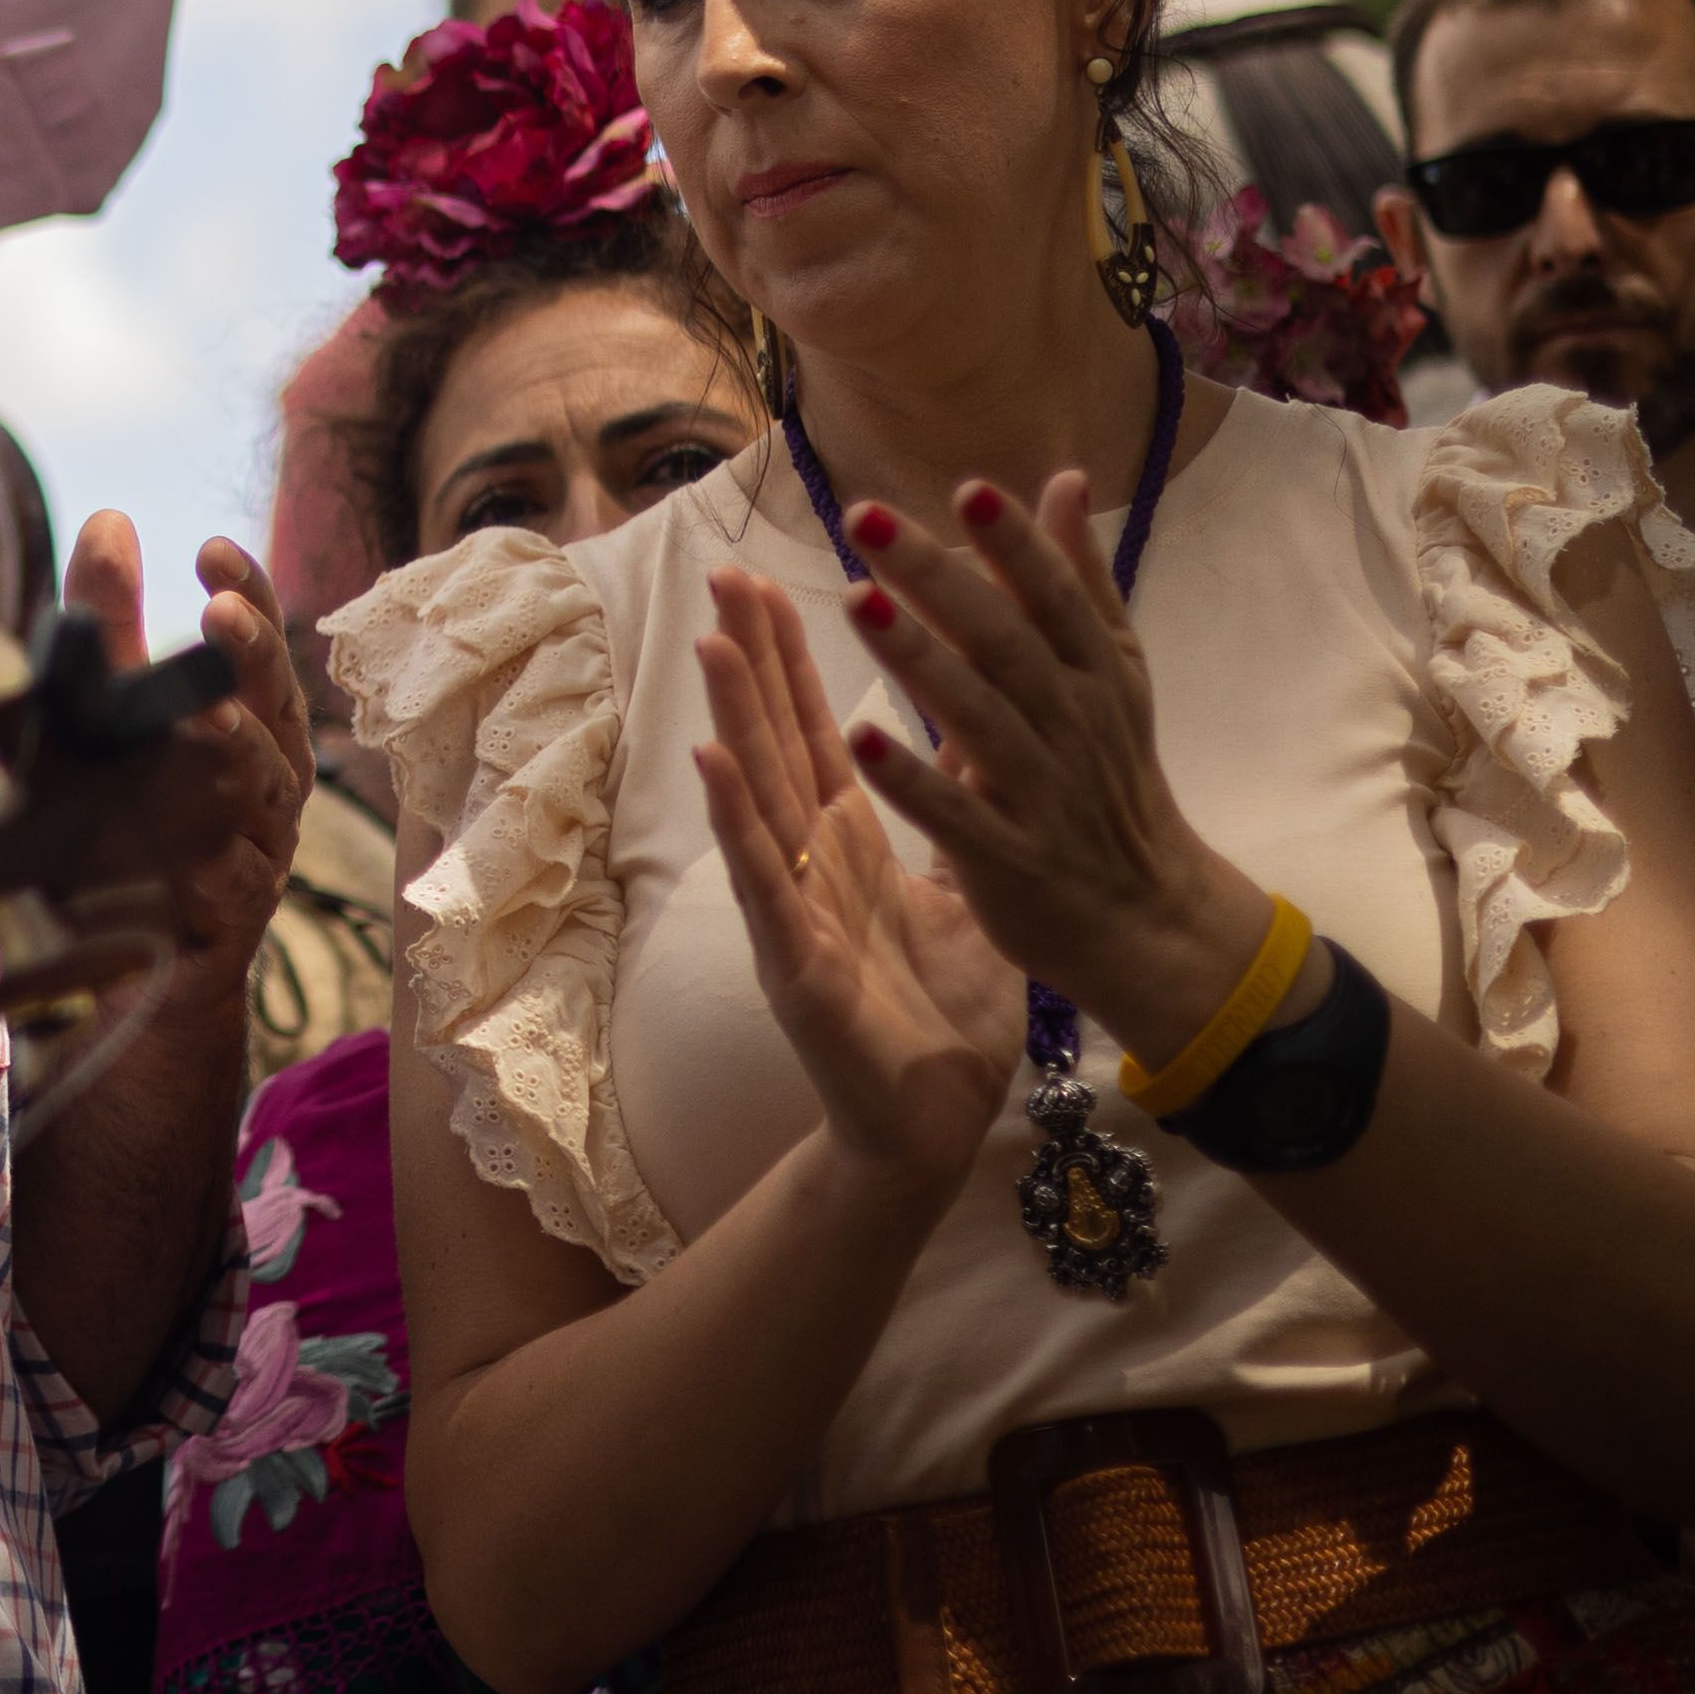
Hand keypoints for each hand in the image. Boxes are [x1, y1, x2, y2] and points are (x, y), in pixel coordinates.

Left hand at [61, 515, 311, 970]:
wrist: (121, 970)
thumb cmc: (118, 823)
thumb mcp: (100, 716)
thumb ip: (109, 625)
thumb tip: (109, 519)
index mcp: (247, 723)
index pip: (261, 647)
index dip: (250, 595)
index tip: (211, 549)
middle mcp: (267, 780)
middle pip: (278, 707)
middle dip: (251, 658)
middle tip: (220, 611)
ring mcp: (257, 849)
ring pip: (261, 791)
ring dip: (236, 748)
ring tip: (205, 713)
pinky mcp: (230, 919)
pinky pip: (229, 880)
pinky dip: (211, 854)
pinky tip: (186, 832)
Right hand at [690, 565, 1018, 1183]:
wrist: (934, 1119)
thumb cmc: (942, 1015)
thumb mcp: (966, 894)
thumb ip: (959, 820)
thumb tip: (983, 744)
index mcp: (850, 842)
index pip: (813, 730)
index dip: (788, 657)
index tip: (765, 580)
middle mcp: (810, 861)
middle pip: (774, 740)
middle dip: (749, 659)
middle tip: (721, 573)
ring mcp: (794, 906)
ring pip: (758, 795)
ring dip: (731, 717)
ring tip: (710, 642)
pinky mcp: (795, 960)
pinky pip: (765, 879)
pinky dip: (738, 820)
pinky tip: (713, 764)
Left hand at [823, 475, 1268, 1049]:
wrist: (1144, 911)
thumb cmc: (1109, 771)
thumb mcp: (1112, 672)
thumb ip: (1077, 578)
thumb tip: (1062, 479)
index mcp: (1095, 672)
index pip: (1052, 596)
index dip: (1015, 545)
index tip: (967, 489)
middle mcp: (1072, 722)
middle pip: (1002, 641)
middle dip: (936, 578)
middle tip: (867, 519)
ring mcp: (1041, 790)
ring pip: (975, 717)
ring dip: (916, 659)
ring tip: (855, 601)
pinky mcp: (1008, 856)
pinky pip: (955, 815)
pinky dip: (911, 778)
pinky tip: (857, 739)